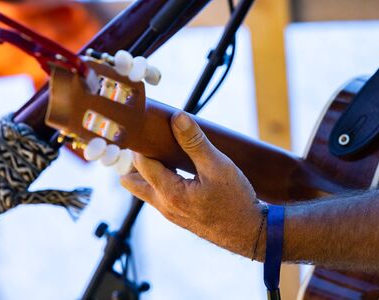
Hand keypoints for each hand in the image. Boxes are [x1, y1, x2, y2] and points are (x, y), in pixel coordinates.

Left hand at [121, 112, 265, 257]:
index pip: (140, 163)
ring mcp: (169, 212)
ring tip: (165, 152)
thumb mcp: (218, 166)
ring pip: (143, 188)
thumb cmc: (235, 201)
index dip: (142, 143)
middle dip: (134, 159)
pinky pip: (157, 194)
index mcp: (169, 192)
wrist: (249, 233)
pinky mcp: (177, 215)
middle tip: (152, 142)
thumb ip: (195, 142)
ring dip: (147, 170)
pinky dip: (159, 179)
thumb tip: (177, 118)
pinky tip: (177, 167)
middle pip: (130, 180)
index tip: (151, 127)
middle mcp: (163, 204)